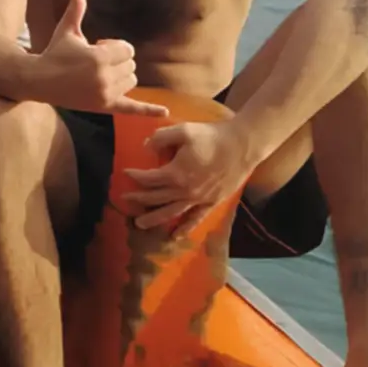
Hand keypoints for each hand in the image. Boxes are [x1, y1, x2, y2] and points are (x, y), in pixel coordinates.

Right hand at [37, 0, 169, 115]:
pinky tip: (165, 112)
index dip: (114, 46)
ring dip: (122, 75)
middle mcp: (104, 77)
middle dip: (117, 60)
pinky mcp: (104, 107)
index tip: (97, 46)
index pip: (127, 49)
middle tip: (95, 61)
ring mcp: (105, 94)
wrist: (39, 81)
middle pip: (131, 65)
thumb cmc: (54, 52)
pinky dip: (149, 111)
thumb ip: (76, 10)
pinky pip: (132, 109)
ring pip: (131, 81)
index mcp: (98, 57)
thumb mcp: (66, 30)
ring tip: (101, 74)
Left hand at [122, 119, 256, 234]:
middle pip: (157, 198)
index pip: (149, 179)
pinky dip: (185, 228)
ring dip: (154, 218)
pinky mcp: (212, 202)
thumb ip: (160, 138)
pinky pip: (196, 219)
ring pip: (172, 213)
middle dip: (139, 198)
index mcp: (176, 174)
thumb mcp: (183, 130)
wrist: (242, 146)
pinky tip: (175, 236)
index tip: (125, 173)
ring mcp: (200, 199)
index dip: (135, 176)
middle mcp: (186, 191)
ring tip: (139, 224)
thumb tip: (145, 147)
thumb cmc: (212, 137)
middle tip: (124, 199)